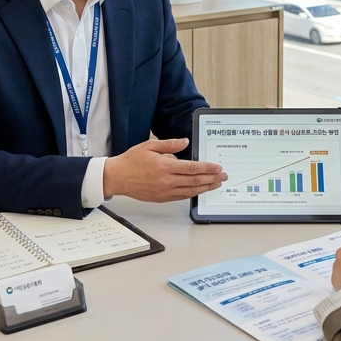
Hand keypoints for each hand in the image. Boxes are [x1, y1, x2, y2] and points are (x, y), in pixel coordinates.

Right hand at [102, 138, 226, 201]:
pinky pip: (181, 196)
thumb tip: (185, 142)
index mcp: (164, 166)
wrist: (117, 177)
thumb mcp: (150, 145)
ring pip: (190, 191)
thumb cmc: (132, 161)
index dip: (207, 168)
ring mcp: (164, 191)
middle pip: (195, 181)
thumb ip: (169, 144)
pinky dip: (193, 193)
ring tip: (216, 184)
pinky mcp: (162, 198)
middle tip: (223, 177)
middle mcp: (166, 181)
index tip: (218, 167)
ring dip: (206, 188)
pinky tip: (200, 190)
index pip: (192, 168)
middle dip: (212, 178)